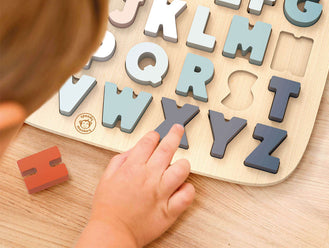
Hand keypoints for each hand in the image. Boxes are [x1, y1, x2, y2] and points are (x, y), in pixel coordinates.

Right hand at [76, 124, 194, 247]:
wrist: (112, 233)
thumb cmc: (108, 207)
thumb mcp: (107, 177)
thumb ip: (121, 159)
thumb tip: (134, 150)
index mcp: (133, 168)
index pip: (149, 141)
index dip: (154, 135)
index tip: (156, 136)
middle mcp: (149, 177)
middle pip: (167, 148)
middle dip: (175, 134)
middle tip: (178, 129)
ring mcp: (161, 193)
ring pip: (182, 169)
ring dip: (183, 163)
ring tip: (181, 164)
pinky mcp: (169, 210)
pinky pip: (187, 195)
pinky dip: (187, 189)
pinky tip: (182, 187)